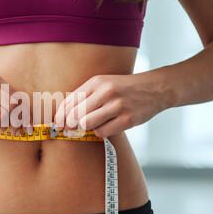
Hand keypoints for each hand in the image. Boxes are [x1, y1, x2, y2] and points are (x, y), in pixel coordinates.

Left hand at [53, 73, 168, 137]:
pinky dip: (100, 132)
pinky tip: (106, 126)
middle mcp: (106, 92)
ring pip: (86, 124)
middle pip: (75, 115)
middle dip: (69, 125)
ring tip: (90, 125)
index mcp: (96, 82)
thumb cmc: (124, 88)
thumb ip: (85, 96)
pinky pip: (102, 132)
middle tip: (68, 130)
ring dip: (85, 128)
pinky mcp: (127, 119)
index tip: (57, 124)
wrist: (155, 88)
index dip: (60, 115)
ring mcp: (117, 106)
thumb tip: (64, 114)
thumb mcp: (104, 84)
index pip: (70, 101)